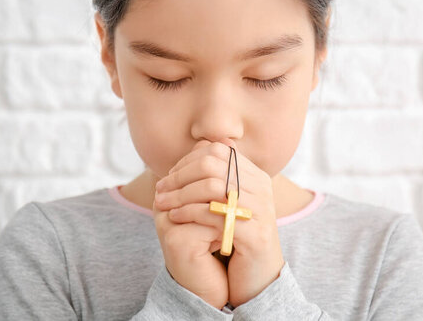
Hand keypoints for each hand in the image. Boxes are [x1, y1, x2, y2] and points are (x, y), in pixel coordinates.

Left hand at [155, 138, 284, 308]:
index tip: (169, 176)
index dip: (188, 160)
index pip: (217, 151)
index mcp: (256, 176)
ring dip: (180, 194)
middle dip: (180, 175)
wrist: (258, 278)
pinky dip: (189, 212)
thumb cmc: (237, 239)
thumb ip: (217, 177)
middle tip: (159, 189)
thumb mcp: (229, 203)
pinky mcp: (254, 234)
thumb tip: (197, 145)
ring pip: (211, 186)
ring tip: (161, 204)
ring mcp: (260, 210)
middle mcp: (262, 188)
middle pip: (212, 164)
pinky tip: (173, 217)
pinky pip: (214, 213)